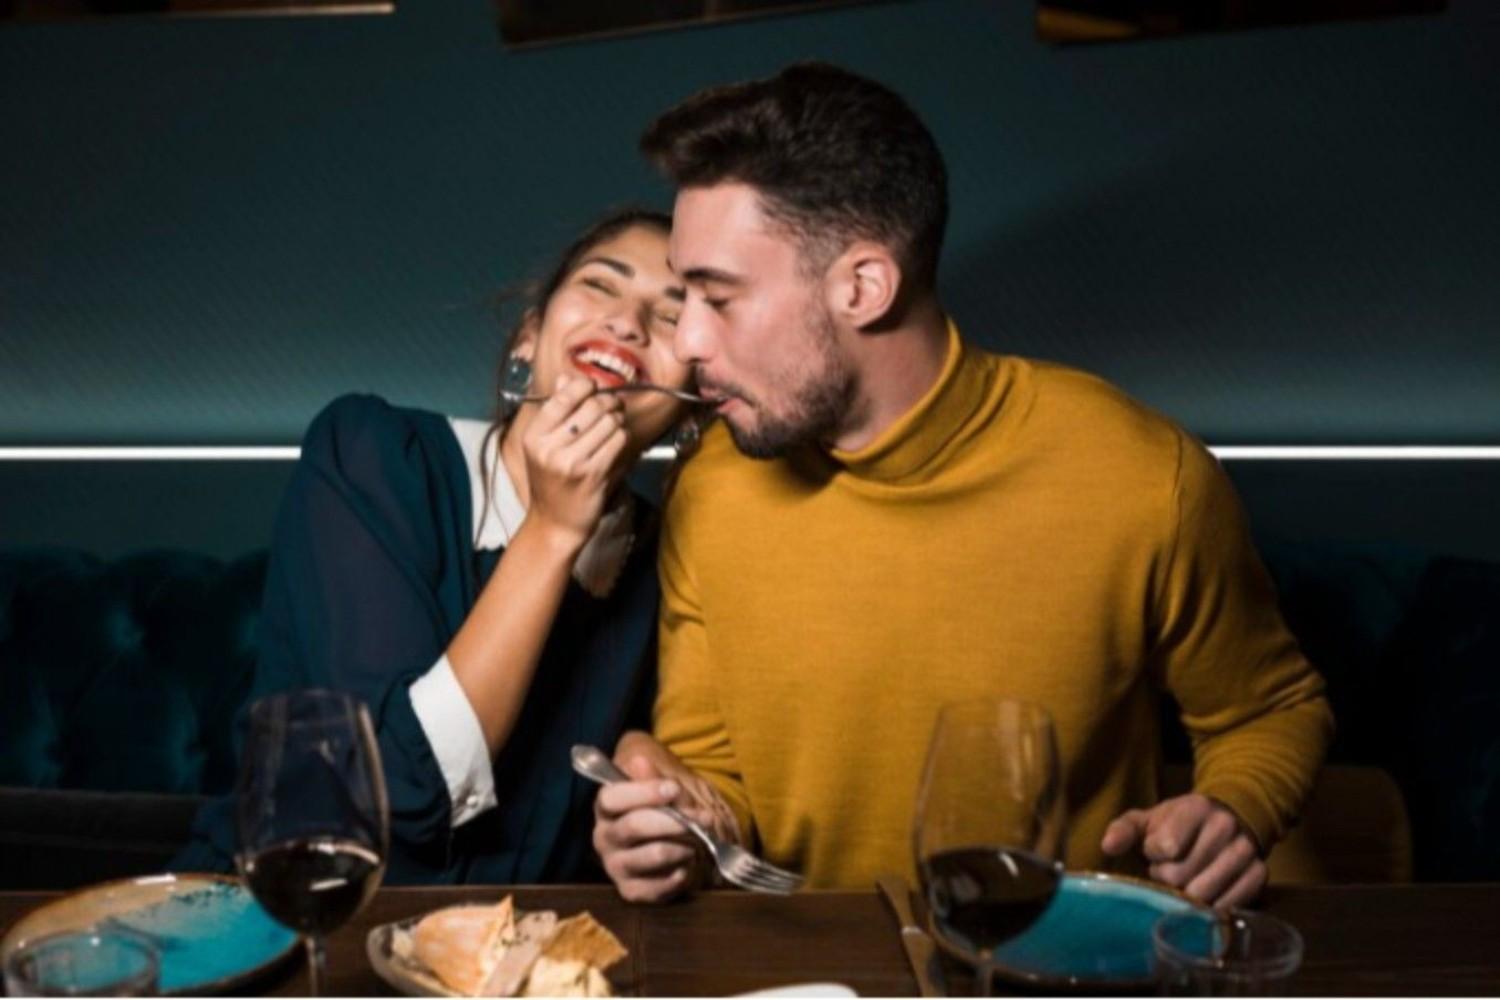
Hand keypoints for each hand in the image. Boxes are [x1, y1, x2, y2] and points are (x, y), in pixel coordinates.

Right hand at [521, 374, 627, 547]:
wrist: (554, 524)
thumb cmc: (551, 481)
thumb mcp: (542, 446)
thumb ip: (556, 411)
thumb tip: (568, 379)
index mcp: (534, 436)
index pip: (564, 396)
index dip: (585, 386)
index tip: (593, 388)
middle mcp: (549, 448)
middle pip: (592, 406)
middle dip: (609, 402)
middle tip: (613, 406)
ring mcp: (571, 462)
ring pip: (610, 422)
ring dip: (618, 420)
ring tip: (614, 426)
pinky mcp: (593, 475)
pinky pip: (618, 442)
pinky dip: (622, 438)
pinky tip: (616, 443)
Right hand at [592, 733, 727, 903]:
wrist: (670, 844)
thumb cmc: (662, 809)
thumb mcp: (662, 788)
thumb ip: (654, 778)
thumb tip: (640, 762)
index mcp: (606, 807)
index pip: (611, 798)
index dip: (643, 792)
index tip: (674, 788)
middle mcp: (604, 837)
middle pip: (634, 826)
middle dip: (674, 821)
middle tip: (704, 818)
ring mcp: (614, 865)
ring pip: (650, 855)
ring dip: (681, 847)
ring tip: (697, 842)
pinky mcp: (629, 890)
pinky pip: (654, 888)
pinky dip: (676, 877)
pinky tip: (685, 867)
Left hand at [1101, 794, 1265, 908]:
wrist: (1225, 819)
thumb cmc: (1177, 824)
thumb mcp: (1148, 820)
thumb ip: (1124, 829)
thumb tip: (1107, 846)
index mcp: (1196, 807)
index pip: (1166, 846)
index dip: (1154, 854)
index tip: (1157, 849)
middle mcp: (1226, 826)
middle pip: (1181, 876)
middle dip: (1167, 877)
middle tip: (1171, 868)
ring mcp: (1246, 851)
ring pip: (1204, 895)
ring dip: (1187, 894)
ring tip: (1188, 878)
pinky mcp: (1260, 875)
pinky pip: (1228, 906)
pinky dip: (1210, 907)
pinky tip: (1206, 892)